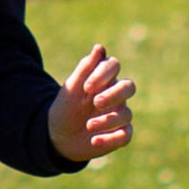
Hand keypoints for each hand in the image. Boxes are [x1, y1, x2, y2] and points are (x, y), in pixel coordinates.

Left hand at [49, 45, 133, 165]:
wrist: (59, 136)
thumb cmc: (66, 108)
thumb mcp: (71, 88)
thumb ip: (85, 68)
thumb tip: (100, 47)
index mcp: (104, 79)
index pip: (114, 65)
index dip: (104, 73)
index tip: (87, 87)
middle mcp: (116, 95)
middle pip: (129, 87)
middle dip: (113, 94)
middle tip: (95, 102)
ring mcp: (119, 115)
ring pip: (126, 114)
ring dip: (107, 120)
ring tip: (88, 126)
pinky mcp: (120, 135)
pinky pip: (126, 136)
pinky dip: (110, 139)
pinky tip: (94, 140)